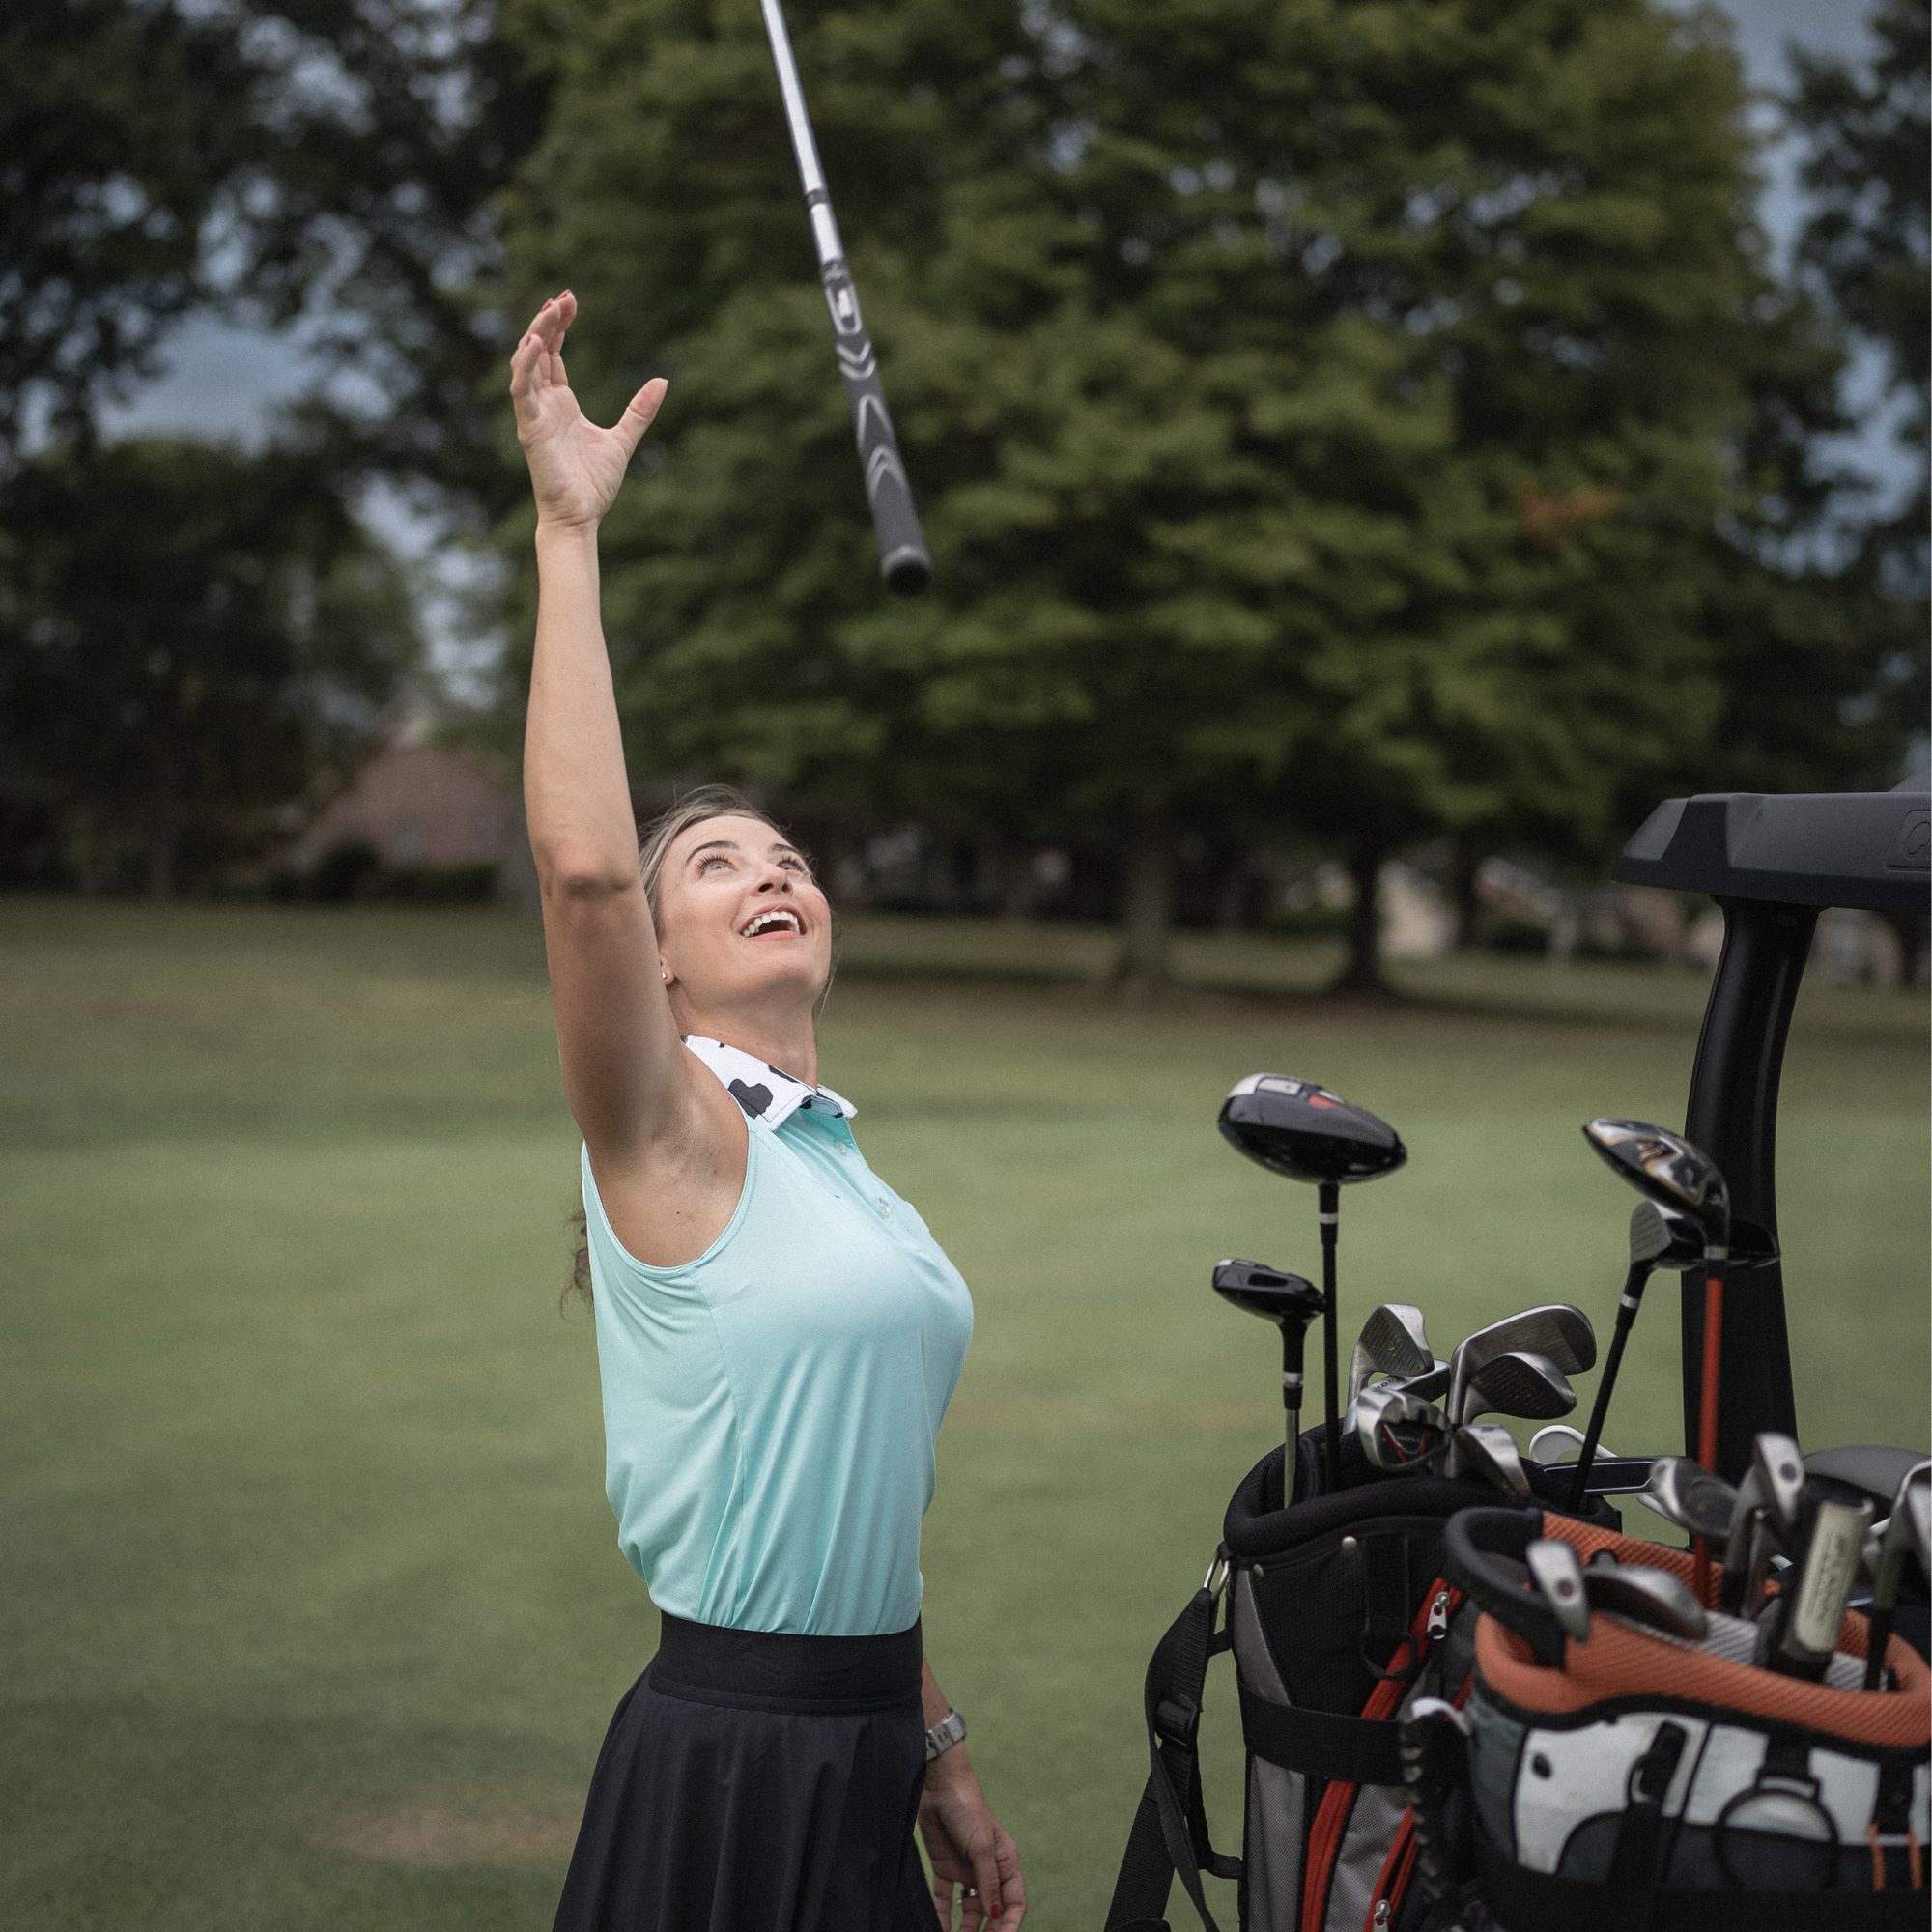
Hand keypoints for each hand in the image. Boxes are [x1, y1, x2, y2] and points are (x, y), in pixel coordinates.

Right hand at [509, 291, 666, 533]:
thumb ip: (639, 411)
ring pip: (526, 364)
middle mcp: (544, 404)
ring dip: (535, 335)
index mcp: (561, 403)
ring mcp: (534, 415)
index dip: (559, 326)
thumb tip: (662, 381)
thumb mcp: (623, 439)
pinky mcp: (529, 429)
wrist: (582, 517)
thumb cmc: (593, 484)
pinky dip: (525, 367)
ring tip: (549, 310)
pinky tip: (535, 344)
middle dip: (548, 321)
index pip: (554, 354)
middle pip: (539, 351)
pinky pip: (521, 392)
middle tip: (562, 296)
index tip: (569, 300)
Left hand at [919, 1751, 1024, 1929]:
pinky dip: (942, 1914)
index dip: (1010, 1925)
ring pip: (968, 1909)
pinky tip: (937, 1927)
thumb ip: (988, 1882)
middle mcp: (987, 1869)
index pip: (1014, 1902)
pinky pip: (945, 1898)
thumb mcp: (981, 1846)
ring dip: (963, 1929)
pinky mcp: (945, 1867)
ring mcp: (966, 1869)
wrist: (937, 1784)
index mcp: (1005, 1862)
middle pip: (992, 1910)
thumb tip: (996, 1915)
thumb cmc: (966, 1808)